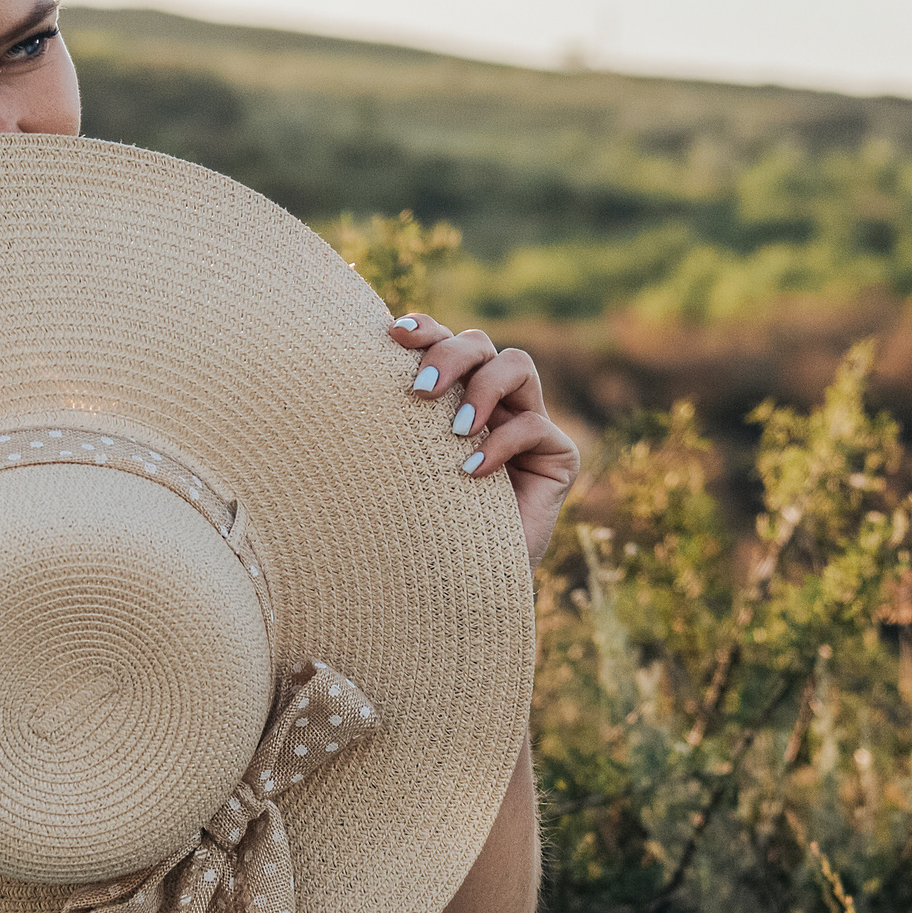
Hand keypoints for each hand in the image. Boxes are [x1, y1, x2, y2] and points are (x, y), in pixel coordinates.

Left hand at [390, 315, 577, 563]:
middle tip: (421, 390)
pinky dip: (501, 443)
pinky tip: (471, 472)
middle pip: (480, 343)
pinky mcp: (558, 456)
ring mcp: (527, 424)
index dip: (425, 328)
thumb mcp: (399, 464)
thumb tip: (353, 368)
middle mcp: (491, 401)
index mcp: (451, 393)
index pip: (443, 342)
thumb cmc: (419, 523)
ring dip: (482, 387)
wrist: (458, 584)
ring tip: (454, 429)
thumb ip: (393, 421)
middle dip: (451, 355)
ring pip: (517, 364)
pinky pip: (534, 427)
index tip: (393, 335)